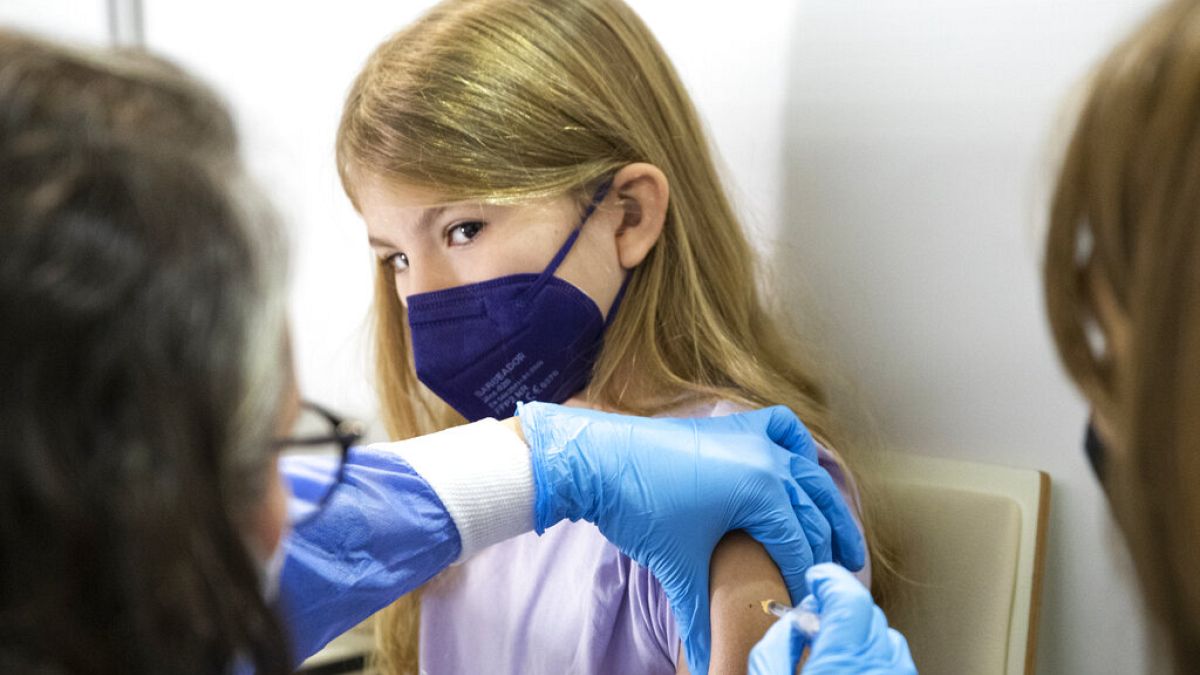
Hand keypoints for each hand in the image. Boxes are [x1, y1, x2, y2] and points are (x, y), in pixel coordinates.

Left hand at [518, 403, 866, 674]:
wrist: (597, 460)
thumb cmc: (639, 509)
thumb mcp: (678, 566)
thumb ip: (700, 618)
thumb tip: (704, 665)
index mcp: (762, 490)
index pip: (798, 546)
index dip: (805, 581)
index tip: (807, 606)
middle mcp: (768, 458)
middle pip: (813, 511)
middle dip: (828, 550)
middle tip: (839, 581)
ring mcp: (752, 435)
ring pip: (808, 473)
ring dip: (828, 506)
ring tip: (844, 540)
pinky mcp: (733, 425)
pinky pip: (783, 430)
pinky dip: (799, 447)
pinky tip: (803, 465)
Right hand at [748, 563, 915, 674]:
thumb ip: (773, 649)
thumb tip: (788, 624)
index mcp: (841, 664)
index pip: (850, 598)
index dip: (830, 578)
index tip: (816, 577)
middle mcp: (877, 669)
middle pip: (868, 611)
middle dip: (840, 604)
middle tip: (814, 618)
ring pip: (886, 634)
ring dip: (859, 630)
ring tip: (832, 646)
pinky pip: (896, 660)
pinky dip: (875, 652)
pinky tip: (850, 666)